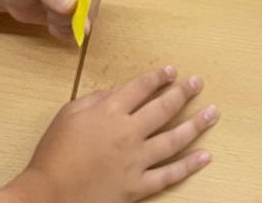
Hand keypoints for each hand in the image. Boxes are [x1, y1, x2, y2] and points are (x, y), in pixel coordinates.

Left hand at [0, 0, 99, 38]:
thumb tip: (73, 4)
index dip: (77, 4)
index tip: (58, 7)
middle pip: (90, 7)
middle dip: (65, 14)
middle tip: (46, 6)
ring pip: (85, 21)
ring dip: (62, 22)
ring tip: (46, 8)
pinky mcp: (82, 11)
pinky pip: (79, 30)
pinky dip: (62, 29)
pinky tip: (50, 17)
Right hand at [14, 65, 216, 201]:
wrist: (48, 194)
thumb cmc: (54, 153)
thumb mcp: (69, 114)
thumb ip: (96, 99)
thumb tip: (117, 92)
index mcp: (110, 111)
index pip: (141, 87)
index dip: (158, 77)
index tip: (171, 71)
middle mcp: (128, 132)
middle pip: (163, 108)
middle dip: (183, 93)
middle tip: (197, 83)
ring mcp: (136, 160)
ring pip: (173, 139)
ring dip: (196, 125)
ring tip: (212, 114)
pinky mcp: (137, 186)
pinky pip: (169, 175)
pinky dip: (189, 166)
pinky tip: (204, 156)